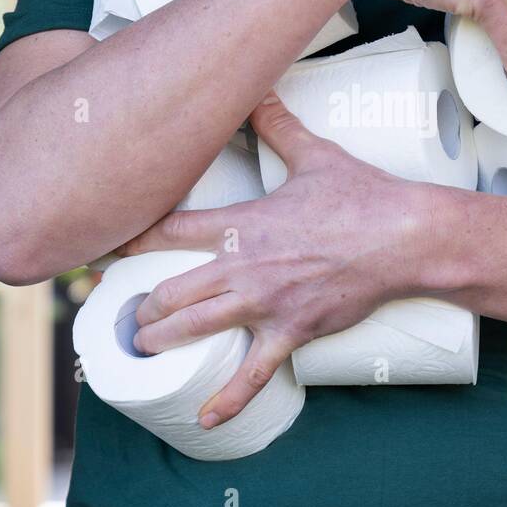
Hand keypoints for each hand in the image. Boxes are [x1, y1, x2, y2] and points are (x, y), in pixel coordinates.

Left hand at [116, 94, 436, 427]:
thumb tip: (259, 89)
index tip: (102, 253)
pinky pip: (252, 374)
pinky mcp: (291, 332)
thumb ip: (277, 125)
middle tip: (122, 310)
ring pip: (193, 330)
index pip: (166, 234)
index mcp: (241, 225)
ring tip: (143, 346)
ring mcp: (264, 305)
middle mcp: (242, 267)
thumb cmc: (360, 196)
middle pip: (168, 291)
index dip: (127, 243)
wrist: (403, 238)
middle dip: (139, 304)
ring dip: (160, 341)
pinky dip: (226, 399)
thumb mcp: (314, 154)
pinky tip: (203, 417)